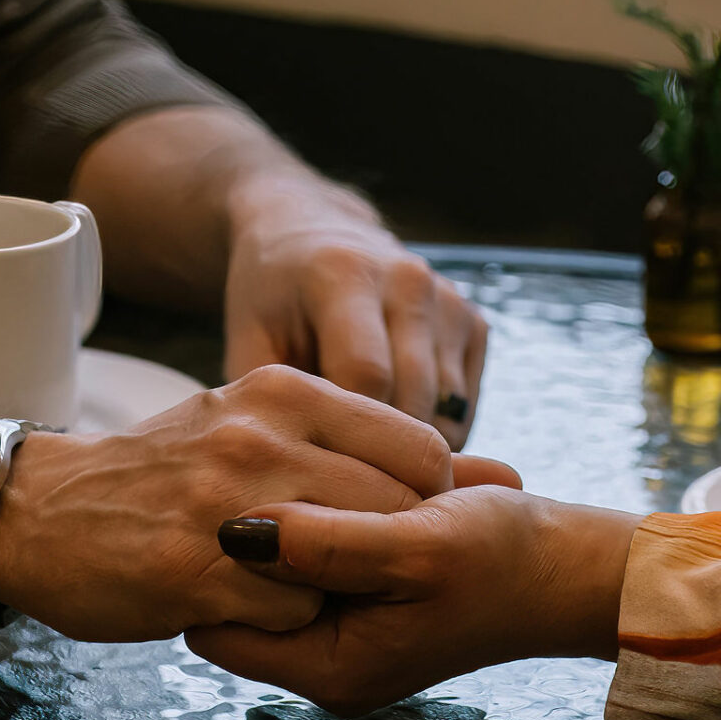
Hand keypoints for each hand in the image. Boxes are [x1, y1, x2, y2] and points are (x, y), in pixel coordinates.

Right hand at [0, 365, 488, 642]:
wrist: (39, 512)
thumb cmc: (167, 473)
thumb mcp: (261, 426)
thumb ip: (367, 445)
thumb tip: (500, 472)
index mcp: (284, 391)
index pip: (422, 448)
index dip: (421, 501)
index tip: (386, 522)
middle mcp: (261, 436)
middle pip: (396, 509)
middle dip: (384, 548)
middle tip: (337, 560)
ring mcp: (226, 505)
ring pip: (349, 562)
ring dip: (332, 586)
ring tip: (284, 577)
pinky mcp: (193, 572)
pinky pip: (293, 614)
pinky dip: (283, 622)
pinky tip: (239, 603)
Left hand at [186, 486, 640, 716]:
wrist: (574, 563)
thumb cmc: (508, 560)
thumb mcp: (419, 544)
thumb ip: (326, 542)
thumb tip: (233, 529)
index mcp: (329, 667)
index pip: (212, 628)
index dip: (210, 565)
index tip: (231, 500)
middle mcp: (325, 655)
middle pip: (237, 594)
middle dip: (255, 531)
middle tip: (281, 471)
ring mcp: (343, 622)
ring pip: (274, 561)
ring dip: (296, 508)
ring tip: (335, 472)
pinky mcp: (361, 588)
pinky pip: (314, 546)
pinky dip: (328, 507)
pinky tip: (361, 476)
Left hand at [224, 175, 487, 449]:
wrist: (312, 234)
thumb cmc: (271, 296)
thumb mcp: (247, 340)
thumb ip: (273, 402)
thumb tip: (300, 476)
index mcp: (345, 274)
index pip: (367, 375)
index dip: (345, 435)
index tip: (319, 471)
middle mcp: (409, 280)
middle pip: (415, 397)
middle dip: (381, 452)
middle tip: (343, 486)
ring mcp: (449, 299)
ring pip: (447, 409)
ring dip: (410, 447)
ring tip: (365, 460)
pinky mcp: (473, 321)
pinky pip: (464, 404)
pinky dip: (433, 431)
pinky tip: (391, 431)